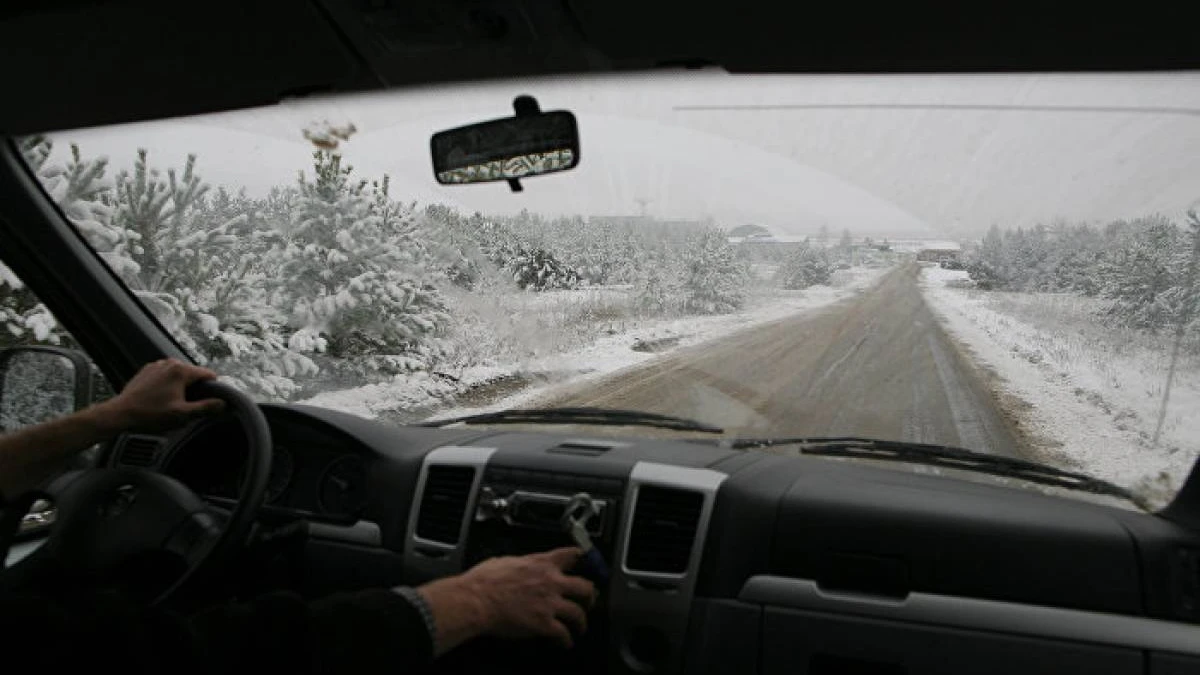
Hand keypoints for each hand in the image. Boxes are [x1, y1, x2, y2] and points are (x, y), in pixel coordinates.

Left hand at [94, 358, 224, 431]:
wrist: (120, 414)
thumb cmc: (150, 415)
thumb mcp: (182, 415)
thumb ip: (206, 407)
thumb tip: (223, 403)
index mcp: (181, 370)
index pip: (208, 375)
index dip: (213, 388)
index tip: (209, 402)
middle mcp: (169, 363)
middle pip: (193, 374)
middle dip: (194, 389)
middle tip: (186, 407)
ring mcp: (157, 365)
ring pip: (179, 375)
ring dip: (180, 387)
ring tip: (172, 404)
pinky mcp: (147, 371)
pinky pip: (165, 376)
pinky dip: (167, 385)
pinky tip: (160, 399)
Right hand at [419, 547, 595, 652]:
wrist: (476, 600)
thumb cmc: (483, 581)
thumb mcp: (506, 561)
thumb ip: (522, 563)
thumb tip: (520, 565)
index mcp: (541, 563)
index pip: (572, 555)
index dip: (584, 558)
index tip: (588, 562)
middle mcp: (551, 582)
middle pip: (585, 587)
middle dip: (590, 595)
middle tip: (589, 600)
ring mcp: (549, 604)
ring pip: (578, 613)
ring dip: (581, 621)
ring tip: (580, 627)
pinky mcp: (544, 624)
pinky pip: (563, 634)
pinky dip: (566, 640)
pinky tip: (565, 643)